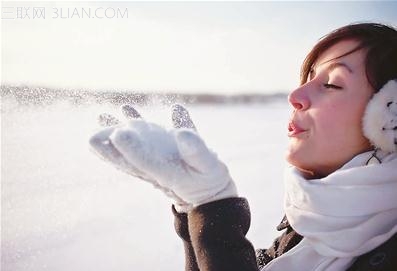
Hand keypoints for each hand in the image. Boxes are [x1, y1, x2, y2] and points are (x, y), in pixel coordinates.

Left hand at [89, 104, 236, 211]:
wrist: (209, 193)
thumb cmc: (211, 181)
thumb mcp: (209, 167)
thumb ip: (197, 151)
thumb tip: (181, 133)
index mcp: (166, 172)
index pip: (144, 161)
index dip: (130, 148)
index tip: (118, 133)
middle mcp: (155, 166)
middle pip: (128, 155)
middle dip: (110, 142)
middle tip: (96, 125)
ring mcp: (155, 160)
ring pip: (131, 146)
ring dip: (116, 131)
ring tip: (102, 115)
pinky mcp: (161, 154)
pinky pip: (142, 140)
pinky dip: (136, 126)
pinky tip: (128, 110)